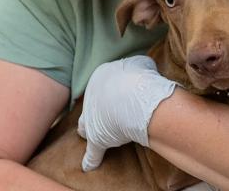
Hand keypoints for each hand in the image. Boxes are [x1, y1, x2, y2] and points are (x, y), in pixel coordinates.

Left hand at [77, 55, 177, 171]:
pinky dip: (91, 159)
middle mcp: (91, 96)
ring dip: (89, 131)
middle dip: (96, 110)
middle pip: (90, 105)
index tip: (119, 95)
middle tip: (105, 115)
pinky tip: (89, 165)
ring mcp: (91, 118)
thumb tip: (143, 68)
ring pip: (85, 126)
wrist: (136, 95)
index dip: (110, 91)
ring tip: (94, 136)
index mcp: (100, 77)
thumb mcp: (141, 63)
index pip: (102, 85)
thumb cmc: (141, 78)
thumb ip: (138, 66)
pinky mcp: (96, 138)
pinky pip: (92, 152)